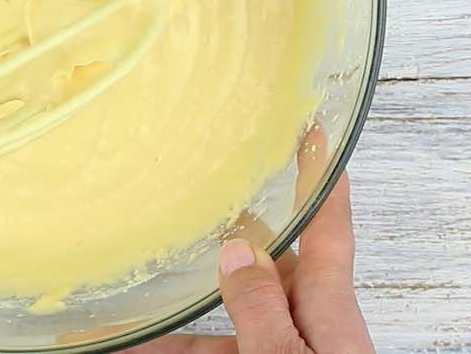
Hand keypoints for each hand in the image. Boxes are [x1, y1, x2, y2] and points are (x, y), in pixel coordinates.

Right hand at [131, 172, 373, 353]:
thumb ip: (260, 307)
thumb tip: (237, 253)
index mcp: (330, 311)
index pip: (330, 230)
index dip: (323, 181)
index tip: (315, 138)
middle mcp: (314, 328)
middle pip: (275, 269)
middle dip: (241, 239)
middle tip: (212, 205)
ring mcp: (291, 352)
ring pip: (237, 319)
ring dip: (189, 312)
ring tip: (141, 304)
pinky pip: (219, 349)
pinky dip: (181, 344)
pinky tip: (140, 345)